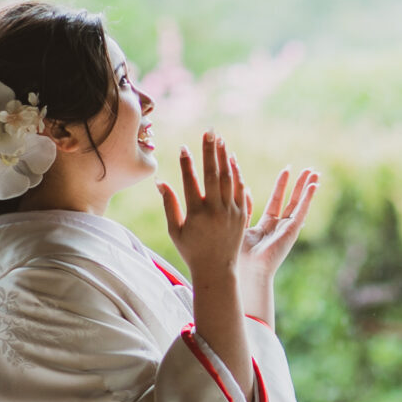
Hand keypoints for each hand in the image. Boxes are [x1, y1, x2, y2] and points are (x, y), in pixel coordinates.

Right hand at [158, 132, 248, 285]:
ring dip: (224, 157)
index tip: (183, 147)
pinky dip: (236, 173)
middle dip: (210, 152)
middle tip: (209, 132)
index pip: (191, 183)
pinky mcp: (242, 214)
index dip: (186, 164)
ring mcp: (231, 212)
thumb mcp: (175, 230)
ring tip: (220, 140)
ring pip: (228, 179)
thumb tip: (160, 181)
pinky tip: (231, 159)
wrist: (218, 270)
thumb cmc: (191, 250)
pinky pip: (239, 189)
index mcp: (196, 215)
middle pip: (213, 175)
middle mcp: (216, 211)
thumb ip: (170, 205)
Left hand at [239, 167, 319, 283]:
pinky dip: (308, 199)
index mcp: (266, 226)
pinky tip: (313, 186)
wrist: (246, 270)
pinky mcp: (292, 232)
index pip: (276, 201)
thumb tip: (245, 188)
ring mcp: (287, 230)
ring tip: (315, 173)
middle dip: (299, 185)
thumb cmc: (238, 254)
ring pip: (299, 205)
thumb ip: (245, 207)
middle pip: (292, 201)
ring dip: (307, 189)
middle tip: (309, 170)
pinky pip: (301, 212)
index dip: (282, 185)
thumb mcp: (240, 224)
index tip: (287, 170)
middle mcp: (279, 228)